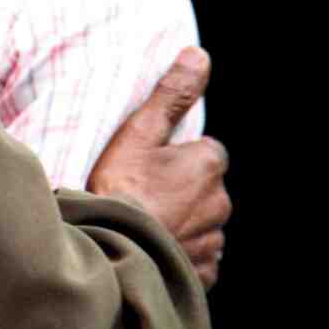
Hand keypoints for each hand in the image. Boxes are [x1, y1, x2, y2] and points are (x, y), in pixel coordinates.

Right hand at [87, 47, 228, 287]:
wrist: (109, 250)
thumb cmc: (119, 188)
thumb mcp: (139, 132)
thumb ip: (172, 94)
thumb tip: (199, 55)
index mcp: (208, 165)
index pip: (205, 152)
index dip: (177, 157)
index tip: (147, 165)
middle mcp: (219, 204)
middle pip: (204, 188)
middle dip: (180, 190)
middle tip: (140, 193)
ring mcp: (211, 241)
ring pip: (200, 223)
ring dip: (180, 222)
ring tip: (141, 222)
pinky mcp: (202, 273)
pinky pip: (196, 258)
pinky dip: (179, 252)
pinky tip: (150, 247)